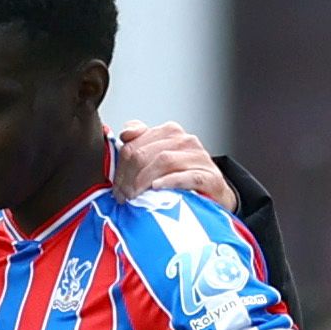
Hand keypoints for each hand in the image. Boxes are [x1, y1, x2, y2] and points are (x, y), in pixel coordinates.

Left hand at [113, 119, 237, 212]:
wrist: (214, 192)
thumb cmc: (183, 175)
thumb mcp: (159, 157)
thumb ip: (140, 142)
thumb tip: (124, 133)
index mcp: (169, 133)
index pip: (134, 145)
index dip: (120, 168)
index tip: (117, 187)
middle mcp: (184, 141)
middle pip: (145, 154)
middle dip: (129, 178)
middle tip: (123, 196)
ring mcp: (197, 157)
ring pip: (163, 161)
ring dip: (143, 181)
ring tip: (135, 197)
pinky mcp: (208, 176)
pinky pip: (187, 176)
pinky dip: (169, 181)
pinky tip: (156, 188)